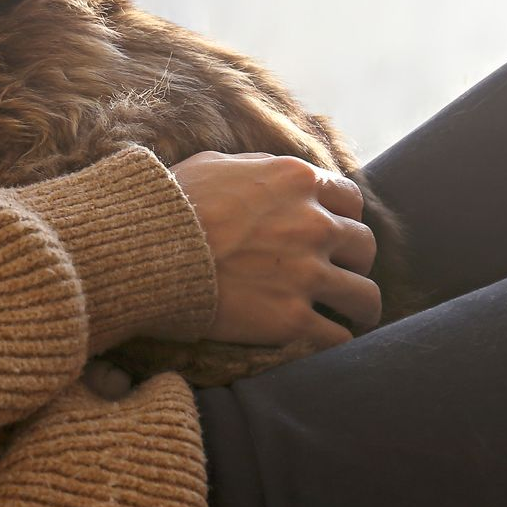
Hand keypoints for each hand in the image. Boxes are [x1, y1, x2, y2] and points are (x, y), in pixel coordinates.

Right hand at [169, 152, 382, 348]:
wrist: (141, 252)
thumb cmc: (168, 206)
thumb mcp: (212, 165)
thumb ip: (256, 168)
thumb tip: (273, 174)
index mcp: (296, 181)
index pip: (351, 200)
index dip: (344, 219)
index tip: (333, 236)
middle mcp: (312, 224)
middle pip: (363, 246)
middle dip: (354, 261)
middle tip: (339, 275)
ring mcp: (305, 273)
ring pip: (365, 295)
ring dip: (359, 305)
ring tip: (349, 315)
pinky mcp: (291, 319)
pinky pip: (337, 336)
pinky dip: (334, 340)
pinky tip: (322, 340)